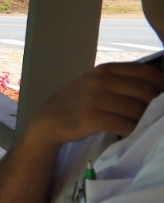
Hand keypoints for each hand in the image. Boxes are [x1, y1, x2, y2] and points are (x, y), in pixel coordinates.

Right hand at [26, 62, 163, 143]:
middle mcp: (101, 81)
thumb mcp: (97, 83)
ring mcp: (95, 99)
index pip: (148, 73)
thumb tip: (158, 90)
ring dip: (144, 121)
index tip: (163, 98)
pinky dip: (132, 131)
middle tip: (153, 115)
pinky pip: (125, 125)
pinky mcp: (92, 118)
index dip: (162, 86)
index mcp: (106, 69)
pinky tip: (129, 133)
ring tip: (140, 125)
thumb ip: (122, 81)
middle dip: (156, 106)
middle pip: (146, 92)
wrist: (49, 119)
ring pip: (138, 110)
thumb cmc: (79, 102)